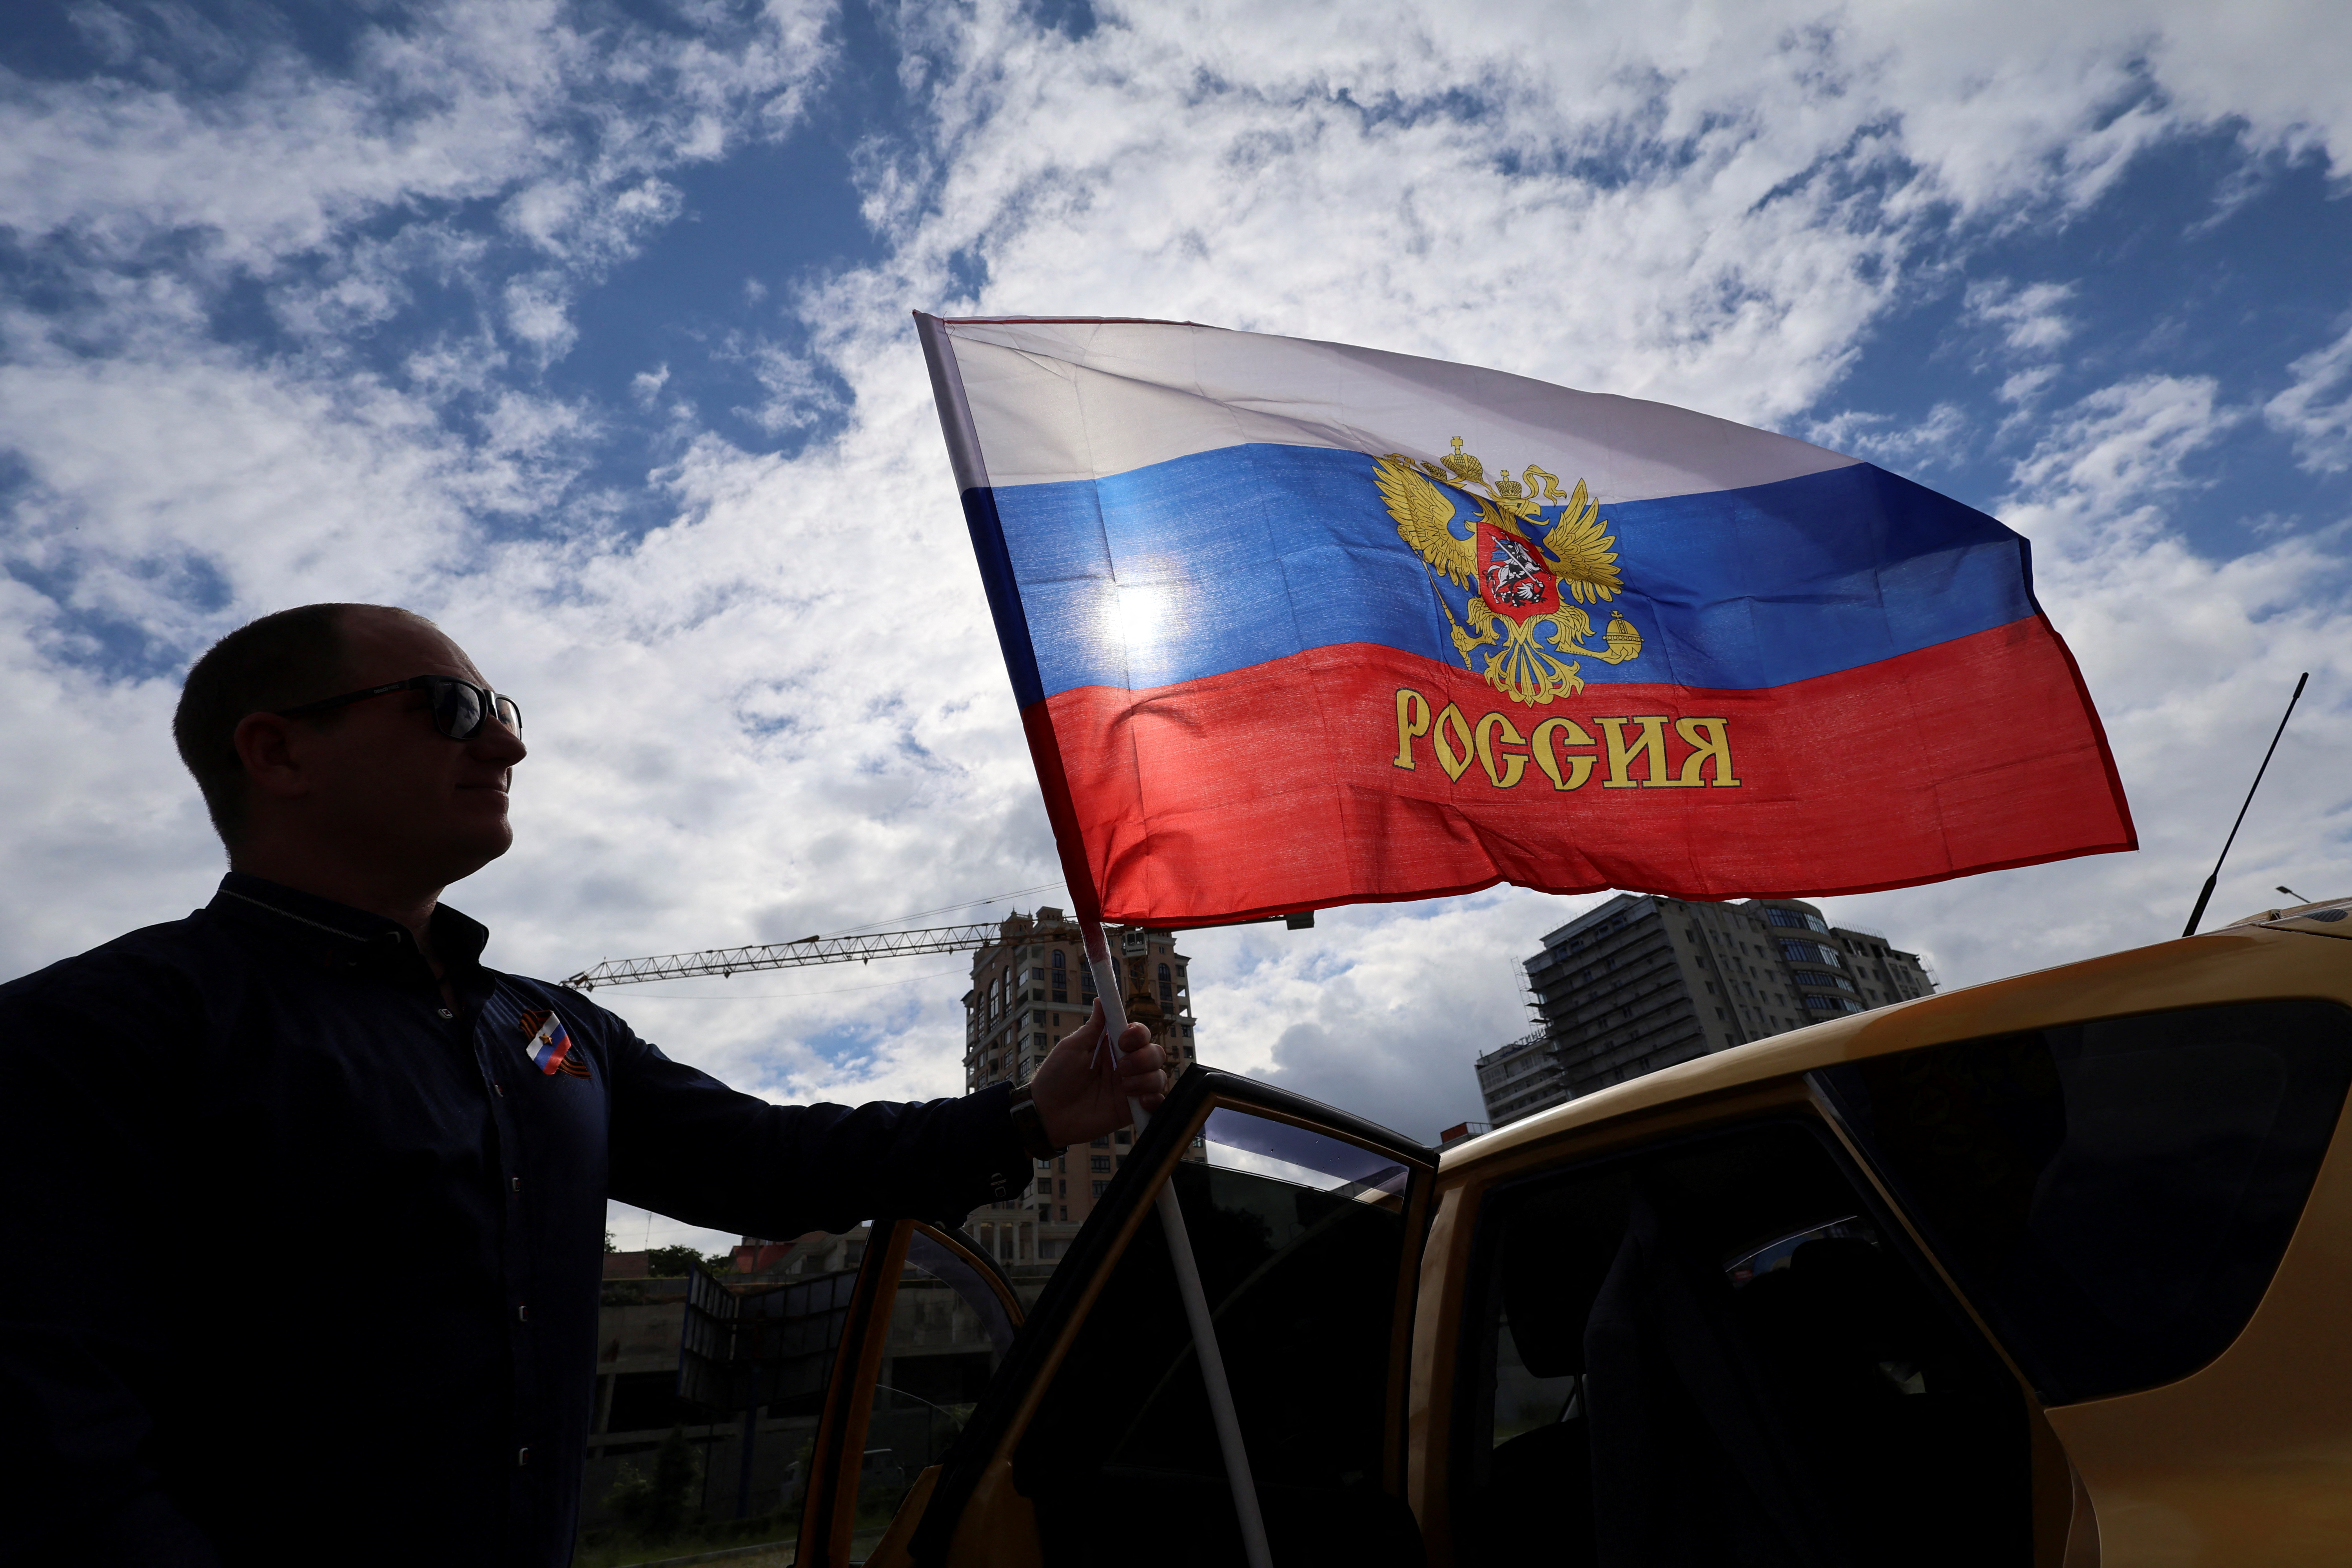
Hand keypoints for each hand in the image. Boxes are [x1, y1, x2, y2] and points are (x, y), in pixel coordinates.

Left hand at [1027, 998, 1167, 1147]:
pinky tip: (1140, 1101)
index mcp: (1112, 1049)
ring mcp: (1130, 1088)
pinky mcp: (1131, 1110)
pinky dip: (1154, 1100)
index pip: (1140, 1034)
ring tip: (1125, 1088)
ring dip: (1146, 1079)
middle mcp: (1125, 1066)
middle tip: (1122, 1068)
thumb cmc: (1055, 1078)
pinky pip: (1158, 1103)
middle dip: (1145, 1058)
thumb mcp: (1072, 1048)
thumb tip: (1101, 998)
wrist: (1047, 1114)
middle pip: (1155, 1053)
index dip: (1139, 1034)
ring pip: (1159, 1076)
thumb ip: (1093, 1027)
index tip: (1124, 1040)